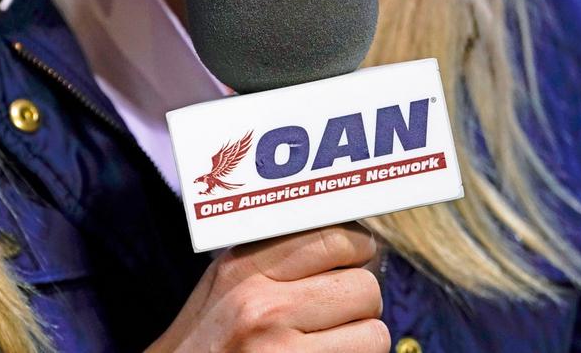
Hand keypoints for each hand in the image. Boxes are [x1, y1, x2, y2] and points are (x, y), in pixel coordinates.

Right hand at [147, 222, 387, 351]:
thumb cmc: (206, 338)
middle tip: (338, 313)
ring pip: (374, 334)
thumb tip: (349, 237)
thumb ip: (278, 254)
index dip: (358, 250)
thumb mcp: (227, 281)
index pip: (335, 239)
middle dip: (360, 302)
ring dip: (361, 341)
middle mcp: (264, 308)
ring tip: (329, 343)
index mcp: (245, 270)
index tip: (355, 259)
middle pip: (364, 287)